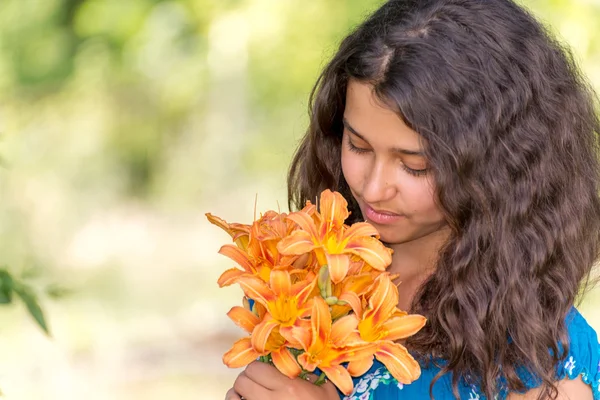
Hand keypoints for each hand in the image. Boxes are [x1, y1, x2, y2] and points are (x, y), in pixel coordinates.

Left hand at [225, 361, 340, 399]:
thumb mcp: (326, 392)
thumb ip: (312, 377)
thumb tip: (299, 369)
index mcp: (288, 388)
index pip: (255, 368)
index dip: (257, 369)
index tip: (263, 373)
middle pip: (242, 381)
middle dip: (246, 381)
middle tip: (254, 384)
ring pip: (232, 398)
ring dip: (236, 396)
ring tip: (245, 397)